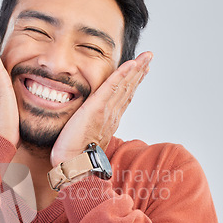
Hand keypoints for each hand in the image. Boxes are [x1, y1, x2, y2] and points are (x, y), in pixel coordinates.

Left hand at [50, 52, 152, 166]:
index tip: (140, 71)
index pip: (123, 98)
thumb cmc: (74, 156)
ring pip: (124, 86)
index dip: (132, 83)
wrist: (73, 165)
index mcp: (109, 121)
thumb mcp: (85, 138)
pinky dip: (122, 74)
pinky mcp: (97, 108)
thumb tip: (87, 125)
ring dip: (136, 69)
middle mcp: (112, 115)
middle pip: (128, 89)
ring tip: (146, 57)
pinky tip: (131, 63)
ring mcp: (107, 112)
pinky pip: (112, 87)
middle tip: (148, 58)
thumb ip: (90, 128)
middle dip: (139, 73)